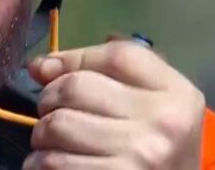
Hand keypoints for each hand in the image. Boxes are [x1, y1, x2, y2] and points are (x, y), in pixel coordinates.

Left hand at [24, 38, 204, 169]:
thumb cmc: (158, 147)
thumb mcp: (152, 105)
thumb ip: (107, 74)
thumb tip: (39, 66)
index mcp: (175, 93)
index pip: (115, 56)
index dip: (72, 59)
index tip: (51, 71)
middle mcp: (161, 122)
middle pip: (77, 87)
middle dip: (49, 97)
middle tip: (51, 111)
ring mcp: (139, 156)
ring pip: (58, 125)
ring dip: (42, 134)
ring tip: (52, 141)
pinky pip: (54, 162)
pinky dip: (41, 162)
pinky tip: (53, 163)